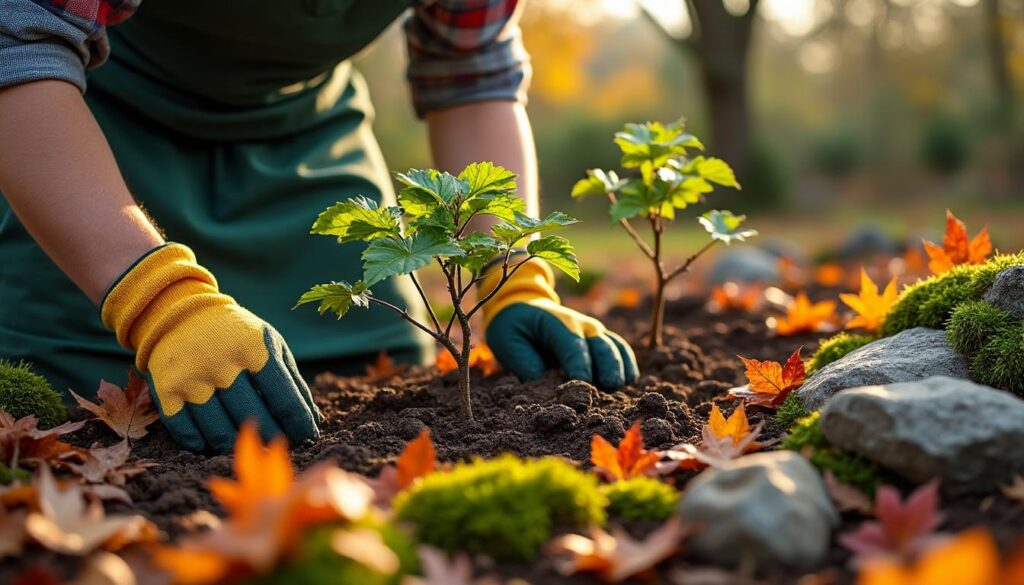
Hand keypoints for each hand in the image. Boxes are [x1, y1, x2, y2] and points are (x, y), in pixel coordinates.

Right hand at [101, 244, 320, 451]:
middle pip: (253, 418)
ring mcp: (191, 377)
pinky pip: (187, 432)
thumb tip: (313, 421)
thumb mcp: (268, 343)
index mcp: (253, 347)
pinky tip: (214, 444)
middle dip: (271, 437)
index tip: (307, 436)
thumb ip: (292, 380)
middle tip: (278, 445)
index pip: (283, 398)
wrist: (178, 312)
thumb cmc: (235, 334)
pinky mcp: (166, 389)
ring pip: (220, 431)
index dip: (298, 424)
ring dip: (238, 445)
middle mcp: (221, 362)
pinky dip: (203, 444)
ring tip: (249, 445)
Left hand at [481, 259, 637, 389]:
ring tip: (621, 388)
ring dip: (621, 367)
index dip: (580, 366)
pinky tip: (629, 382)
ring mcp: (594, 331)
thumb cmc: (514, 328)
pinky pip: (620, 349)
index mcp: (557, 322)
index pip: (573, 345)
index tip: (582, 388)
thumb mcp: (507, 342)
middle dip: (608, 367)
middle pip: (602, 346)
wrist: (524, 308)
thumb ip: (524, 362)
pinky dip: (627, 364)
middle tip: (610, 388)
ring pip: (615, 347)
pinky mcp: (601, 339)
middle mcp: (581, 325)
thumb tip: (543, 384)